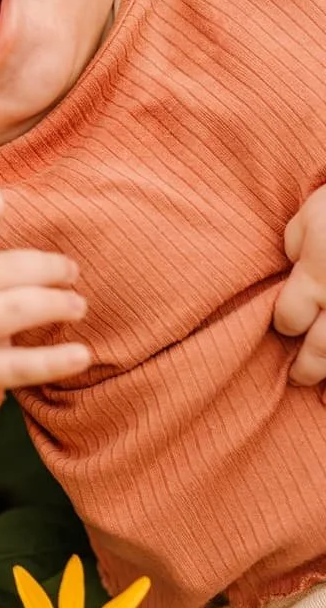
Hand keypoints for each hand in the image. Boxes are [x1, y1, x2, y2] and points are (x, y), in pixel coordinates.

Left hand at [274, 185, 325, 384]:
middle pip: (322, 350)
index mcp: (316, 277)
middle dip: (307, 368)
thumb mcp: (311, 213)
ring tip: (324, 395)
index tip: (286, 325)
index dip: (285, 324)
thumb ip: (297, 243)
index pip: (289, 319)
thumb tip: (294, 263)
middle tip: (296, 378)